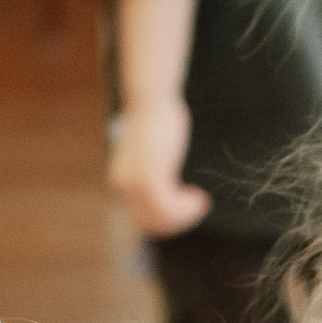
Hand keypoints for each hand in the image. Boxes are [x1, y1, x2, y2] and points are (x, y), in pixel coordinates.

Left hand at [108, 94, 209, 236]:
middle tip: (198, 207)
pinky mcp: (150, 176)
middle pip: (151, 223)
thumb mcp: (150, 150)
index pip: (141, 217)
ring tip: (200, 203)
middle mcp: (124, 185)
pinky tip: (199, 197)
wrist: (151, 99)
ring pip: (161, 218)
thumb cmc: (155, 119)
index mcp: (121, 180)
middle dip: (178, 222)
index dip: (168, 219)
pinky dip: (187, 209)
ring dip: (185, 217)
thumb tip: (167, 186)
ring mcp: (136, 182)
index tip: (188, 206)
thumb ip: (153, 170)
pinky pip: (169, 208)